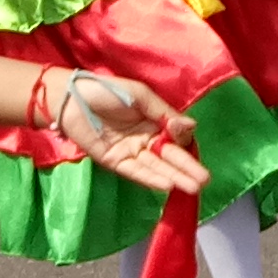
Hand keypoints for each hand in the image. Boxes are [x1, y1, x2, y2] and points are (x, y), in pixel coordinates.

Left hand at [42, 70, 206, 196]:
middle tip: (205, 180)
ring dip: (174, 177)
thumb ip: (164, 112)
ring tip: (193, 187)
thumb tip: (191, 126)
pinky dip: (151, 179)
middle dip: (187, 168)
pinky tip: (167, 185)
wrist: (72, 98)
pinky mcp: (115, 162)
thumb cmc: (106, 90)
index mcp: (152, 121)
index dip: (185, 144)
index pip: (175, 138)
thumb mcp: (141, 96)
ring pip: (156, 167)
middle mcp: (144, 139)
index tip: (193, 146)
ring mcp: (130, 152)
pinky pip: (136, 172)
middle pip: (169, 156)